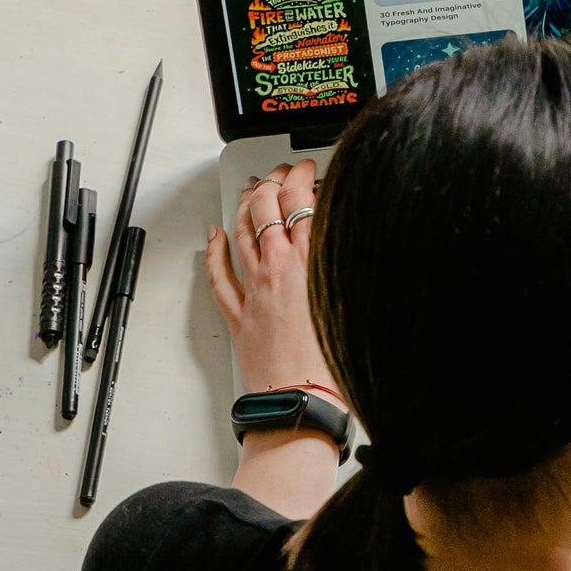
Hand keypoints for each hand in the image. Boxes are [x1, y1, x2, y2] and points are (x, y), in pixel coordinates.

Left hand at [205, 162, 338, 399]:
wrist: (302, 401)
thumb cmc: (333, 364)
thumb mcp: (355, 300)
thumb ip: (349, 264)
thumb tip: (351, 240)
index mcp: (311, 262)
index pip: (302, 200)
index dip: (302, 176)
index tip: (308, 168)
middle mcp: (278, 269)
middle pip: (267, 208)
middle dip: (273, 181)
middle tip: (281, 172)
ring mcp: (254, 290)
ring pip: (241, 232)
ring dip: (245, 205)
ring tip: (252, 189)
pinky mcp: (239, 313)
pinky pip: (219, 274)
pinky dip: (215, 249)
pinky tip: (215, 235)